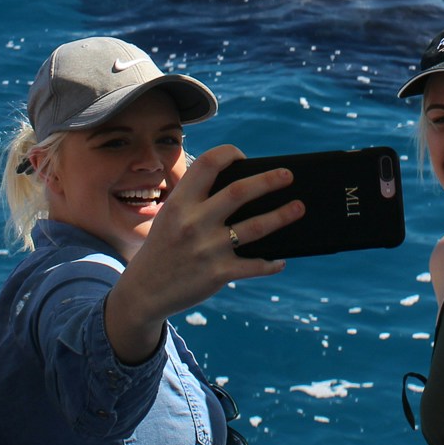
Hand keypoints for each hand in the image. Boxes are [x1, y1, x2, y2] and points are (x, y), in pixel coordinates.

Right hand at [105, 146, 303, 361]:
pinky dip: (271, 263)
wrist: (144, 291)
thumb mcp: (171, 215)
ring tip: (299, 207)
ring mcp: (207, 249)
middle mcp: (193, 222)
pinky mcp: (218, 274)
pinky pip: (254, 265)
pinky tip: (280, 260)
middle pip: (239, 192)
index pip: (208, 163)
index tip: (243, 157)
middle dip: (269, 180)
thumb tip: (244, 185)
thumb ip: (198, 199)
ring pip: (255, 227)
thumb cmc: (164, 246)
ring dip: (282, 216)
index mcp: (180, 202)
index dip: (229, 154)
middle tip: (289, 174)